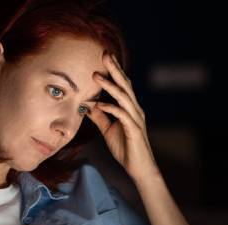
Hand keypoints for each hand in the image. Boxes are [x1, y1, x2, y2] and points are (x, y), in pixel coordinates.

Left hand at [86, 52, 159, 180]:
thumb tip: (88, 105)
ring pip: (123, 97)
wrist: (139, 167)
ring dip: (109, 86)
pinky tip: (99, 104)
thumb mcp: (108, 130)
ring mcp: (135, 118)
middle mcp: (135, 109)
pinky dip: (110, 108)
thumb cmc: (125, 148)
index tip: (104, 57)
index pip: (122, 85)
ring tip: (96, 75)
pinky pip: (121, 115)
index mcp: (129, 108)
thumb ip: (100, 117)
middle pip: (125, 85)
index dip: (114, 70)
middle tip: (104, 54)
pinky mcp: (134, 129)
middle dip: (114, 69)